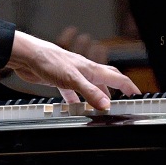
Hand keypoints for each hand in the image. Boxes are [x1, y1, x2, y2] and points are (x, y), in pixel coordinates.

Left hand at [6, 29, 139, 109]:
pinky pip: (72, 92)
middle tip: (124, 99)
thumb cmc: (49, 61)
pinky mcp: (60, 80)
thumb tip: (106, 104)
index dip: (128, 86)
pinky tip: (74, 107)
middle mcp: (84, 71)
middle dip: (116, 89)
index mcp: (91, 69)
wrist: (28, 56)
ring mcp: (72, 75)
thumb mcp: (73, 79)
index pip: (116, 77)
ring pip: (90, 86)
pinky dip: (76, 101)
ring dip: (97, 96)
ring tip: (101, 108)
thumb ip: (90, 92)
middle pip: (106, 79)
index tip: (137, 95)